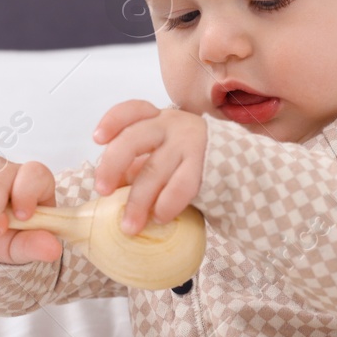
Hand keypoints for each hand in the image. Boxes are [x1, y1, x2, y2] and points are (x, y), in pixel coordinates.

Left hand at [92, 101, 206, 234]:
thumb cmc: (189, 159)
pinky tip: (159, 217)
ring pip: (154, 170)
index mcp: (157, 119)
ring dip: (138, 201)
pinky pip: (180, 186)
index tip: (97, 139)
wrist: (238, 163)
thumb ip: (137, 164)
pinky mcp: (204, 165)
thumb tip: (110, 186)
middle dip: (112, 166)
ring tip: (130, 226)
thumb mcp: (162, 152)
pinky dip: (166, 204)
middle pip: (133, 140)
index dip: (112, 122)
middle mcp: (171, 125)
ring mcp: (189, 143)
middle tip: (102, 191)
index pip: (131, 110)